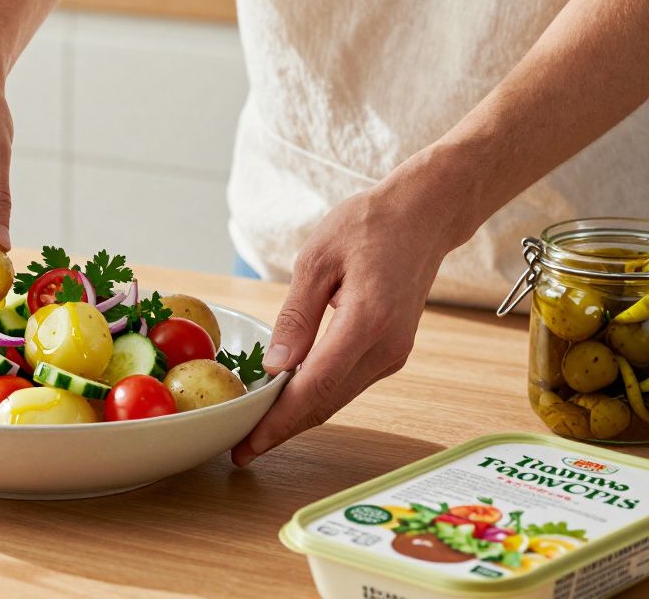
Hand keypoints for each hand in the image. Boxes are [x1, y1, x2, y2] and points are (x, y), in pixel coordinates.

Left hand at [231, 180, 457, 466]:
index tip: (247, 445)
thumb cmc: (369, 226)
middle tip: (240, 449)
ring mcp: (393, 354)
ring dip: (298, 417)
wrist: (424, 216)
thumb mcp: (317, 260)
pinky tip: (286, 400)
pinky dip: (315, 396)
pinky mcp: (391, 352)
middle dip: (282, 430)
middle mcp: (386, 348)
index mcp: (366, 323)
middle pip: (326, 403)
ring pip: (337, 398)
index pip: (314, 387)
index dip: (277, 422)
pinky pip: (346, 384)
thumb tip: (275, 366)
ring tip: (256, 430)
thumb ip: (296, 317)